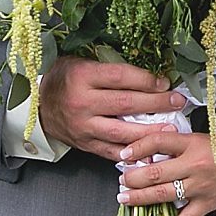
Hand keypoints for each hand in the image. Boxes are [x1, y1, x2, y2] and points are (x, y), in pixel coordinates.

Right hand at [36, 57, 185, 161]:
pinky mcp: (85, 145)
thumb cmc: (64, 79)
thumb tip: (148, 73)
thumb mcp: (82, 62)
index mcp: (82, 76)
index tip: (165, 82)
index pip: (121, 77)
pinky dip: (133, 153)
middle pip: (126, 104)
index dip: (146, 80)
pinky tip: (151, 151)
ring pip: (122, 132)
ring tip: (171, 128)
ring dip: (150, 131)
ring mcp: (83, 127)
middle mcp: (82, 102)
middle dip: (157, 103)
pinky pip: (112, 151)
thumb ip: (110, 68)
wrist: (37, 105)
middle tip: (178, 101)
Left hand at [116, 129, 215, 215]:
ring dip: (140, 198)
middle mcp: (194, 165)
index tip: (123, 154)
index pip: (157, 142)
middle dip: (131, 177)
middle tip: (120, 179)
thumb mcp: (206, 138)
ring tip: (124, 198)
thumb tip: (156, 150)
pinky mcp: (209, 204)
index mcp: (193, 143)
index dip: (136, 148)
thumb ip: (182, 144)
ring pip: (163, 195)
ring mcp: (200, 187)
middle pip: (154, 172)